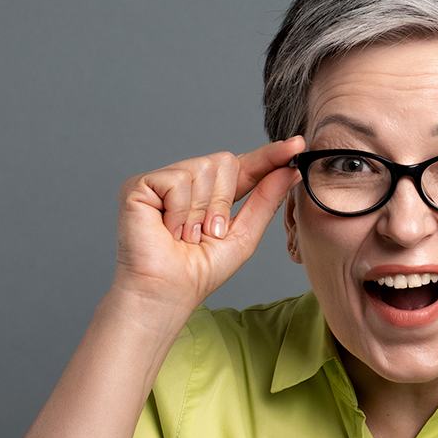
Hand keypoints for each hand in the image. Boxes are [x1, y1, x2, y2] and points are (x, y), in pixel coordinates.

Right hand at [113, 136, 304, 308]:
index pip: (244, 165)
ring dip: (201, 212)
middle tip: (207, 233)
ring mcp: (162, 181)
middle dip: (224, 202)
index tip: (297, 144)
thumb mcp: (244, 236)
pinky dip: (180, 211)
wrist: (167, 292)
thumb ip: (266, 200)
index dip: (269, 155)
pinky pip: (178, 180)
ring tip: (185, 235)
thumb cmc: (200, 271)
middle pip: (225, 161)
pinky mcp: (140, 185)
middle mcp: (187, 181)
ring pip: (203, 168)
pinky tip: (168, 230)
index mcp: (212, 193)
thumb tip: (291, 171)